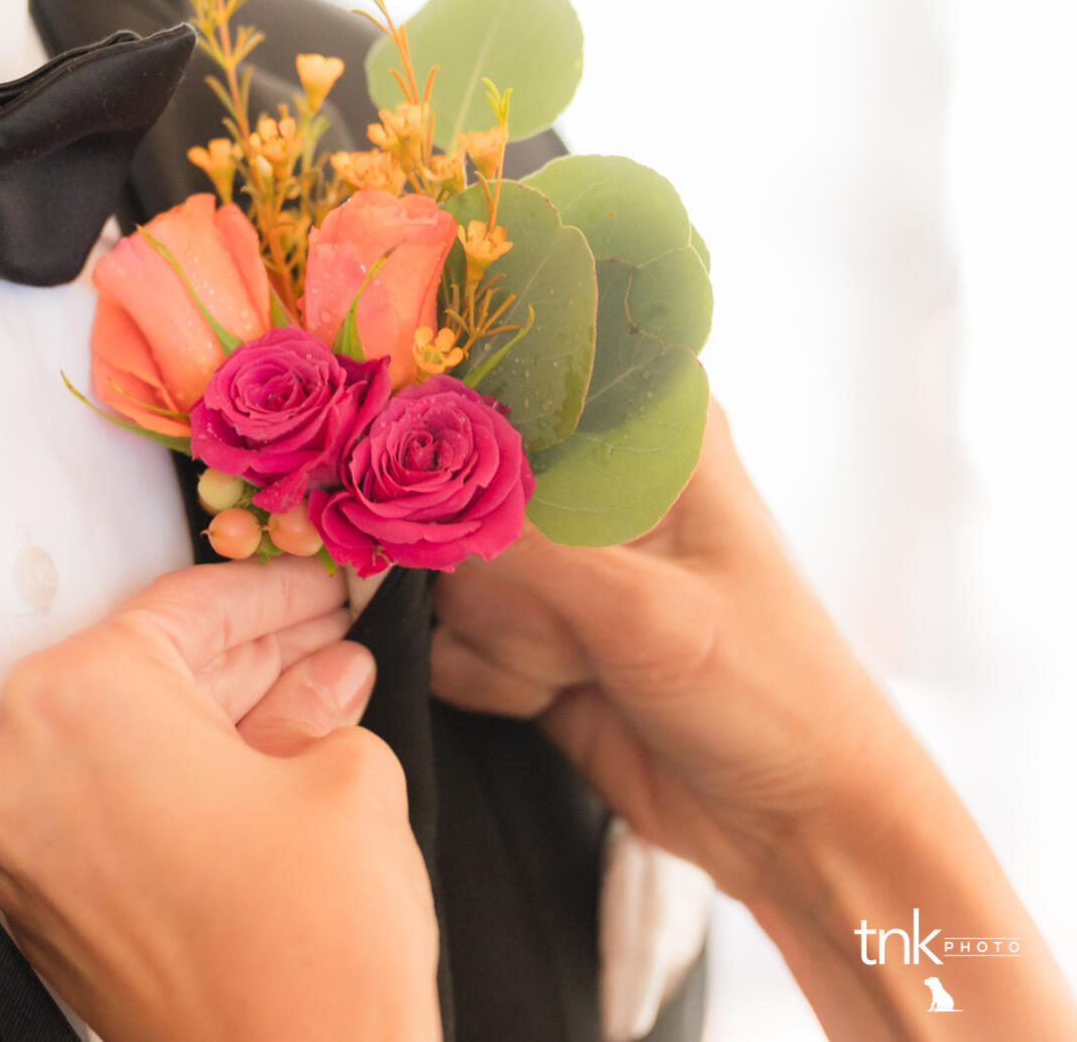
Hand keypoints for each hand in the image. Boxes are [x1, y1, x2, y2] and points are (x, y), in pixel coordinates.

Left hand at [0, 558, 440, 1041]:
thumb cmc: (310, 948)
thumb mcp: (343, 775)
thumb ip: (317, 703)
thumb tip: (320, 678)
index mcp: (78, 697)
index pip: (183, 609)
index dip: (272, 595)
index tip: (316, 592)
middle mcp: (19, 763)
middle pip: (143, 673)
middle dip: (246, 658)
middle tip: (321, 642)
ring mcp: (16, 843)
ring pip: (120, 742)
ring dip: (214, 719)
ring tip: (311, 697)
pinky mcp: (34, 907)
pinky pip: (100, 808)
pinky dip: (171, 785)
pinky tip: (258, 766)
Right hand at [431, 400, 1076, 1037]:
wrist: (793, 824)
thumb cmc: (768, 693)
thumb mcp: (644, 608)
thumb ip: (522, 545)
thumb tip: (416, 495)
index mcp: (652, 437)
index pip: (518, 386)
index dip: (465, 430)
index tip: (449, 489)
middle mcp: (597, 489)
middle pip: (465, 496)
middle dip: (501, 578)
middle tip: (575, 624)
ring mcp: (560, 566)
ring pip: (451, 576)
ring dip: (503, 638)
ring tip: (584, 668)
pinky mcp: (531, 635)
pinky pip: (452, 640)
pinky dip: (493, 677)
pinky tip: (558, 696)